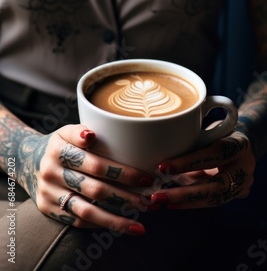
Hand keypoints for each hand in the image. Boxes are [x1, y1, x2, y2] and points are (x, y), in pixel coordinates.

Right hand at [18, 124, 153, 233]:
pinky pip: (76, 221)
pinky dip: (99, 224)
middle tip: (149, 202)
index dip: (123, 173)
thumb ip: (80, 131)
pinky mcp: (47, 209)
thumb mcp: (66, 131)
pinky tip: (118, 224)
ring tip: (139, 224)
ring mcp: (49, 193)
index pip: (96, 164)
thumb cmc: (59, 145)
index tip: (146, 178)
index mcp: (59, 149)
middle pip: (95, 189)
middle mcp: (52, 172)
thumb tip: (92, 135)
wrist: (28, 160)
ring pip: (87, 211)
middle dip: (126, 197)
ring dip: (115, 219)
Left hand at [150, 131, 255, 208]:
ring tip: (160, 201)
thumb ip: (192, 136)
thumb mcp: (209, 127)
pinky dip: (190, 202)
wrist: (245, 142)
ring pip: (213, 199)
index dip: (188, 162)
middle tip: (157, 196)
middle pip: (215, 186)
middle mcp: (245, 168)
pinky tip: (171, 203)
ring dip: (183, 202)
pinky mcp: (237, 195)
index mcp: (239, 144)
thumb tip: (157, 146)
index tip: (162, 167)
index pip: (214, 154)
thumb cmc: (220, 130)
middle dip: (184, 194)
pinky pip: (211, 201)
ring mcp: (243, 185)